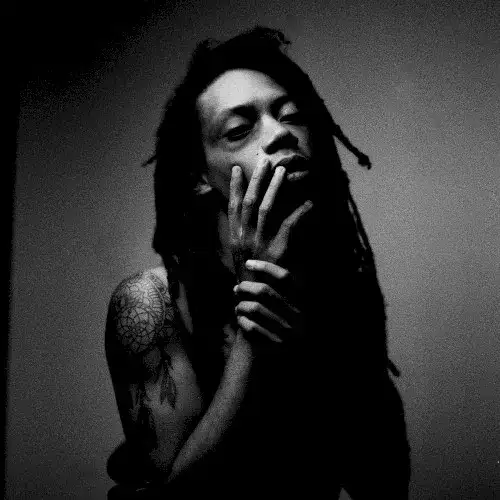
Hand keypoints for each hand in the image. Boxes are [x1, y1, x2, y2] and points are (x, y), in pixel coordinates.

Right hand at [228, 160, 312, 283]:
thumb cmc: (252, 279)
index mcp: (235, 238)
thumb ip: (245, 237)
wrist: (257, 303)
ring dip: (275, 189)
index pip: (233, 207)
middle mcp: (244, 238)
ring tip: (283, 172)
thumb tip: (251, 218)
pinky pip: (289, 226)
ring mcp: (260, 244)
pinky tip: (309, 203)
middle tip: (265, 162)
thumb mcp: (243, 256)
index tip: (239, 169)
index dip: (236, 187)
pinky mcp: (277, 252)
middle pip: (249, 203)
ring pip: (266, 209)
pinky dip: (300, 213)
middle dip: (257, 180)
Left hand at [234, 259, 304, 343]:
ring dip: (241, 306)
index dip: (265, 267)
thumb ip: (276, 289)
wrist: (290, 361)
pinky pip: (252, 327)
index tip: (248, 263)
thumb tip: (252, 265)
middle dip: (245, 287)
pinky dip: (242, 322)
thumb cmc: (282, 324)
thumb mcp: (286, 306)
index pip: (285, 277)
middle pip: (264, 291)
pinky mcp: (277, 346)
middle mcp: (298, 315)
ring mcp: (289, 331)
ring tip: (238, 307)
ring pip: (255, 308)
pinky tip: (241, 321)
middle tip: (236, 289)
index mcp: (302, 301)